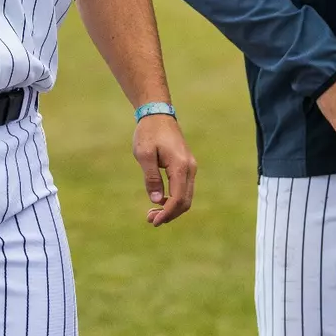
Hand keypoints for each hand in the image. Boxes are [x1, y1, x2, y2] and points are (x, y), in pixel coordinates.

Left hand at [133, 111, 196, 225]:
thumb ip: (151, 178)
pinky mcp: (186, 166)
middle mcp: (190, 168)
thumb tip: (156, 201)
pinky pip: (184, 188)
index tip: (153, 221)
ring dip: (171, 208)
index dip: (167, 213)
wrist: (158, 114)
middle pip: (185, 201)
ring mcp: (190, 167)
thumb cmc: (149, 133)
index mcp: (180, 166)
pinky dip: (174, 199)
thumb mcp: (144, 154)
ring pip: (186, 196)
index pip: (178, 198)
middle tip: (150, 220)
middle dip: (169, 214)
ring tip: (152, 214)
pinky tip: (159, 202)